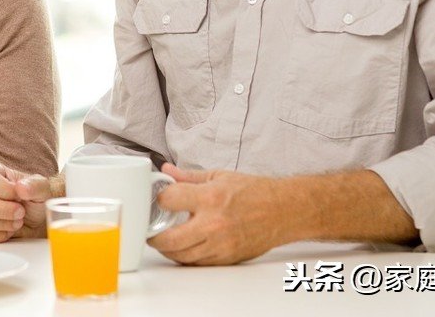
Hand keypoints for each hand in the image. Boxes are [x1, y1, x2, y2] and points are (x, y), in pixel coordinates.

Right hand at [0, 161, 59, 242]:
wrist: (31, 218)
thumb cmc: (32, 199)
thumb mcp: (41, 188)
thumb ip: (34, 185)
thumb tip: (21, 188)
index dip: (5, 192)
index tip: (20, 198)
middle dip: (2, 211)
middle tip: (20, 213)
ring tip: (16, 222)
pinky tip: (6, 231)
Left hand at [147, 164, 289, 265]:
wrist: (283, 211)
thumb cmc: (254, 192)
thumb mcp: (219, 176)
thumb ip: (189, 177)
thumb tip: (167, 171)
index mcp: (210, 198)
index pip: (169, 201)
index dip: (159, 199)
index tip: (159, 200)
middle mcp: (213, 224)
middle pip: (170, 239)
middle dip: (155, 237)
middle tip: (151, 232)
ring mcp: (220, 244)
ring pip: (182, 256)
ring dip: (169, 250)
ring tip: (165, 240)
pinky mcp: (227, 258)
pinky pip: (198, 263)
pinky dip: (187, 257)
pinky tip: (184, 248)